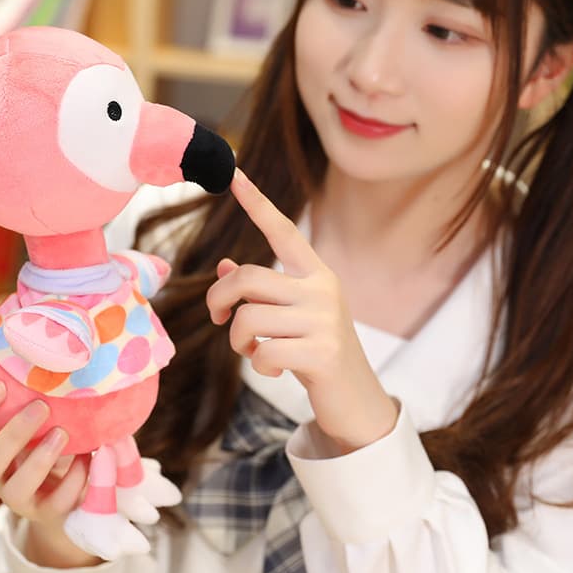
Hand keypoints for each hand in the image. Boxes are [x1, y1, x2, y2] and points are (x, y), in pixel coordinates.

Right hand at [0, 382, 100, 566]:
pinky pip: (55, 503)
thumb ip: (28, 394)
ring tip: (63, 433)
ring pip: (16, 487)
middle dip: (14, 432)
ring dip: (40, 459)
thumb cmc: (45, 440)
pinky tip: (89, 458)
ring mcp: (18, 496)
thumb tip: (42, 345)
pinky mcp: (45, 512)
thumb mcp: (34, 418)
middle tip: (41, 406)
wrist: (64, 494)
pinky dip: (74, 479)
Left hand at [206, 169, 398, 452]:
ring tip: (254, 351)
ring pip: (248, 318)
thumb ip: (261, 291)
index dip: (256, 203)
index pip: (282, 230)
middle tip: (216, 318)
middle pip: (247, 278)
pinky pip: (263, 352)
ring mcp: (324, 319)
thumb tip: (223, 266)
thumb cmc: (314, 350)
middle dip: (218, 299)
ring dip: (238, 341)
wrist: (355, 398)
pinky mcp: (322, 352)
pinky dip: (258, 366)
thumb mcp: (290, 315)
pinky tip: (274, 370)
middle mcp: (322, 288)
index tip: (233, 174)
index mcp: (315, 273)